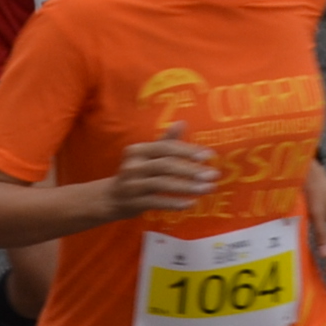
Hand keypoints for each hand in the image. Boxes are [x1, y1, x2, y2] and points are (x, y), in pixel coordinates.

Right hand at [104, 133, 219, 217]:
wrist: (112, 197)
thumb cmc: (137, 173)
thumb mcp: (148, 155)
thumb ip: (166, 141)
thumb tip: (182, 122)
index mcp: (138, 150)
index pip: (167, 148)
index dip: (188, 151)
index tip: (209, 156)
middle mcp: (133, 165)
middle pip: (166, 166)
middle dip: (192, 170)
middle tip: (214, 174)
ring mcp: (132, 184)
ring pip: (163, 184)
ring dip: (188, 187)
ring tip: (208, 188)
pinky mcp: (133, 202)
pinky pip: (157, 202)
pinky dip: (174, 203)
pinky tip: (191, 203)